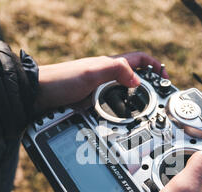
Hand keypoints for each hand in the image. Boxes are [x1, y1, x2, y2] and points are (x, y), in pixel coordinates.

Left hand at [34, 52, 167, 113]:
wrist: (37, 95)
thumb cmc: (61, 81)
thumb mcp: (91, 73)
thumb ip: (116, 71)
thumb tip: (138, 79)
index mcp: (109, 65)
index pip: (139, 60)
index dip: (154, 66)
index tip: (164, 77)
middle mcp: (105, 76)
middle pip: (135, 78)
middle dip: (149, 87)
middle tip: (158, 100)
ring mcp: (98, 90)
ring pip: (124, 95)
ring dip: (135, 102)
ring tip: (144, 115)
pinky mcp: (90, 103)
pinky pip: (111, 107)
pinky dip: (120, 113)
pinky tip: (121, 121)